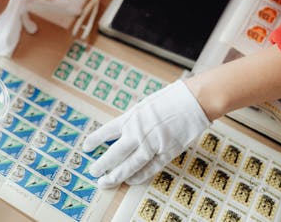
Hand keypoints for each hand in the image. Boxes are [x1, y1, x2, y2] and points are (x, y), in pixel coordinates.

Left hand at [82, 80, 209, 188]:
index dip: (95, 140)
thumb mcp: (144, 105)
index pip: (107, 131)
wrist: (194, 100)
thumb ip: (133, 119)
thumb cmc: (170, 99)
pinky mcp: (167, 152)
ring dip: (117, 175)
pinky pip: (150, 168)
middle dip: (102, 164)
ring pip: (131, 165)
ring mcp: (153, 144)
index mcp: (131, 117)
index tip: (86, 147)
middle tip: (93, 171)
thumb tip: (121, 131)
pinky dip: (140, 176)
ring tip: (106, 182)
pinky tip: (130, 181)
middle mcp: (139, 132)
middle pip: (115, 153)